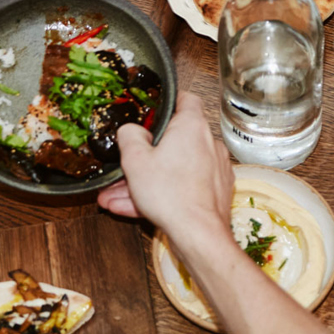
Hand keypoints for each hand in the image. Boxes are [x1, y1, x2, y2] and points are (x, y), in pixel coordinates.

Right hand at [97, 91, 233, 250]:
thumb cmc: (171, 195)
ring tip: (118, 197)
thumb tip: (131, 130)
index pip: (187, 99)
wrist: (198, 234)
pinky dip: (163, 194)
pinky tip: (135, 207)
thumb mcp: (135, 160)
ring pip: (175, 168)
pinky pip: (184, 186)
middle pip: (174, 142)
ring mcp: (215, 168)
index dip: (169, 102)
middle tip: (125, 167)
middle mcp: (209, 143)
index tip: (155, 109)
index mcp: (192, 126)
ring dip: (147, 180)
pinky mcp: (215, 190)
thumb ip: (129, 136)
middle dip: (146, 156)